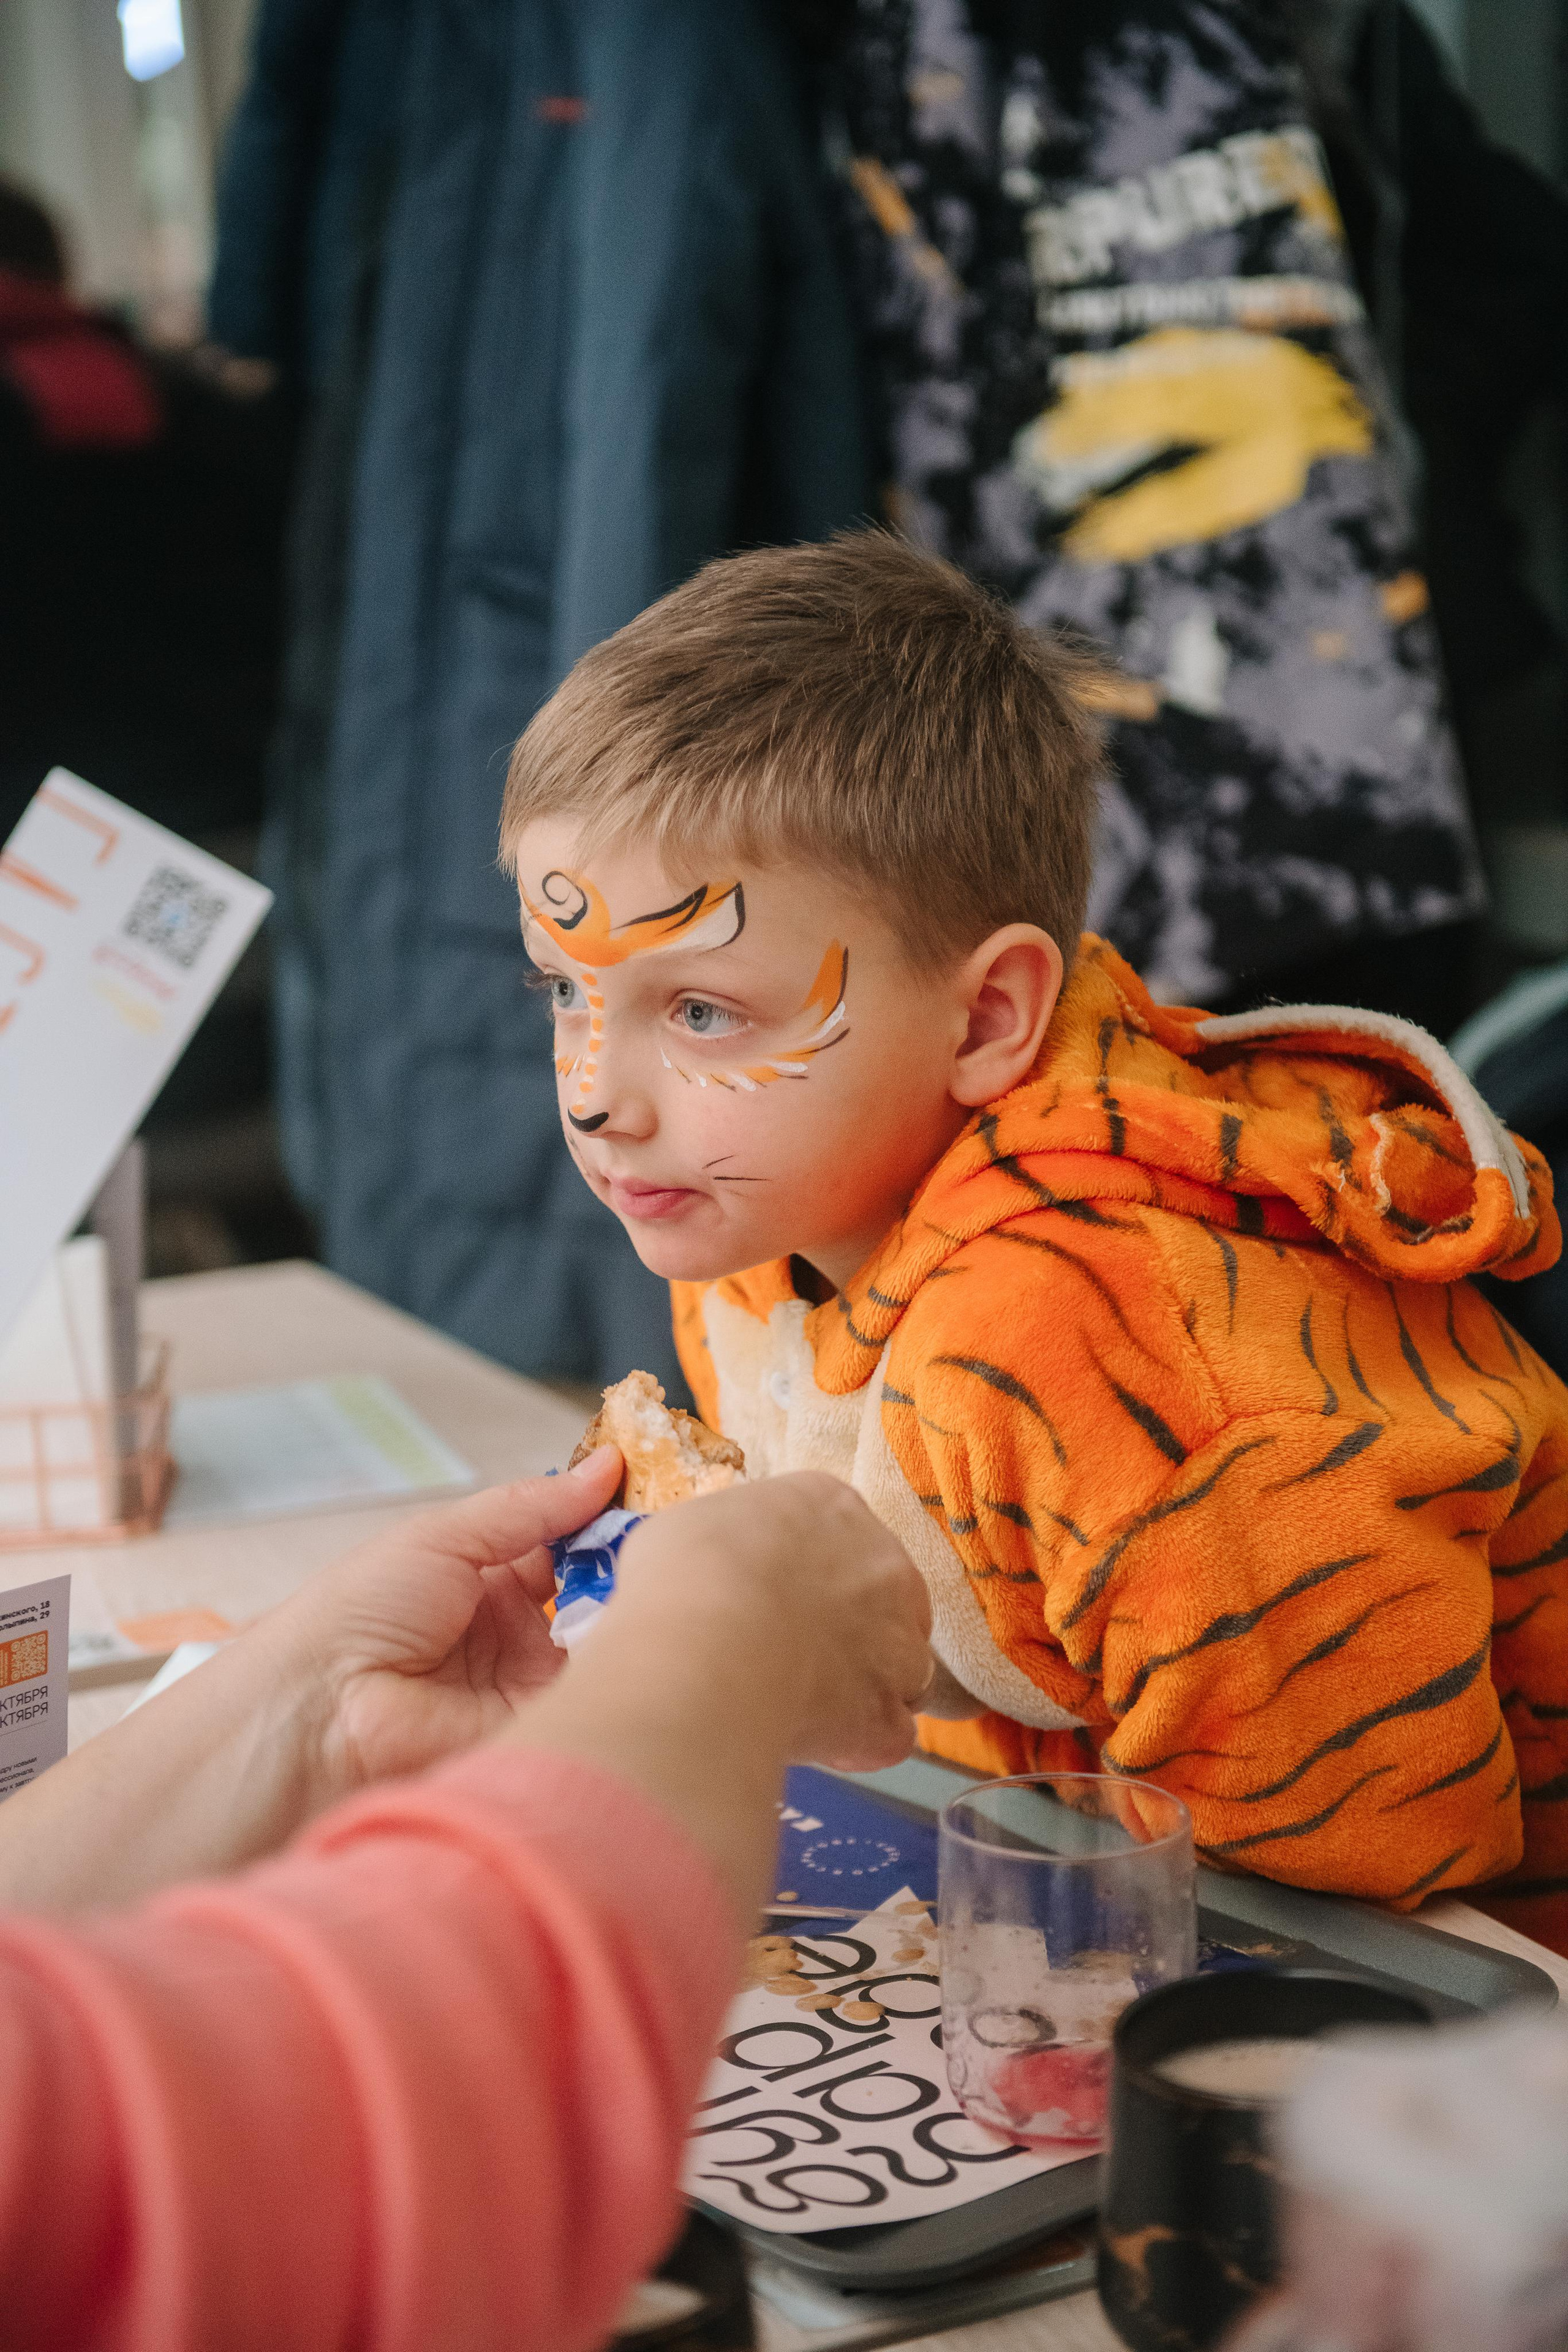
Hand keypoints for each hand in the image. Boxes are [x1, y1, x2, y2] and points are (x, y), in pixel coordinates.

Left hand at [0, 1449, 624, 1914]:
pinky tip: (658, 1627)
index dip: (616, 1516)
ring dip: (639, 1608)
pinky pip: (599, 1693)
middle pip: (602, 1589)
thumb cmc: (360, 1610)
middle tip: (691, 1526)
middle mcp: (522, 1631)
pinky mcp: (542, 1728)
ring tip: (683, 1568)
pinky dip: (626, 1663)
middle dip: (641, 1561)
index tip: (668, 1484)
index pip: (574, 1541)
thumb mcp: (446, 1535)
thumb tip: (607, 1465)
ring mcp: (536, 1683)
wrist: (317, 1710)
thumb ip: (533, 1506)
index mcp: (493, 1579)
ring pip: (610, 1637)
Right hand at [502, 1472, 934, 1927]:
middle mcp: (885, 1564)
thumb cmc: (685, 1574)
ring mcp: (899, 1642)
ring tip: (800, 1706)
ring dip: (862, 1686)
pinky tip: (814, 1746)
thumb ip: (731, 1546)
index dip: (808, 1576)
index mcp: (831, 1505)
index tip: (774, 1600)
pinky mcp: (889, 1714)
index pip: (837, 1537)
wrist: (705, 1647)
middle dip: (848, 1629)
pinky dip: (858, 1743)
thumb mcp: (693, 1528)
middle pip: (882, 1599)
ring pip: (900, 1668)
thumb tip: (721, 1572)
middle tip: (787, 1655)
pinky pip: (888, 1734)